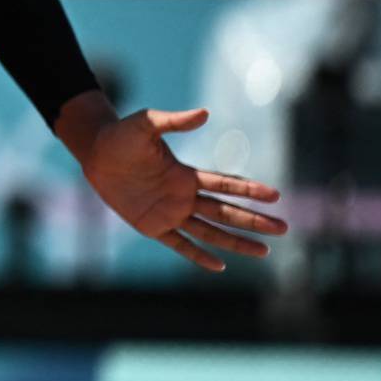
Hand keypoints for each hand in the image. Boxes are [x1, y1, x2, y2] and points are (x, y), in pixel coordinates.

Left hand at [58, 97, 287, 272]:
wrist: (95, 152)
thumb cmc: (122, 136)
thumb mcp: (147, 124)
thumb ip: (175, 121)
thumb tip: (206, 113)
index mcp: (186, 174)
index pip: (225, 184)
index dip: (249, 189)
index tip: (275, 195)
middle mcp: (183, 196)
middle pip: (226, 211)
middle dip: (254, 221)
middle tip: (284, 228)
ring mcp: (169, 212)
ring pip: (210, 231)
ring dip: (236, 242)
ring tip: (264, 251)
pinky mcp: (151, 226)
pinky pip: (179, 244)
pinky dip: (198, 255)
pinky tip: (220, 267)